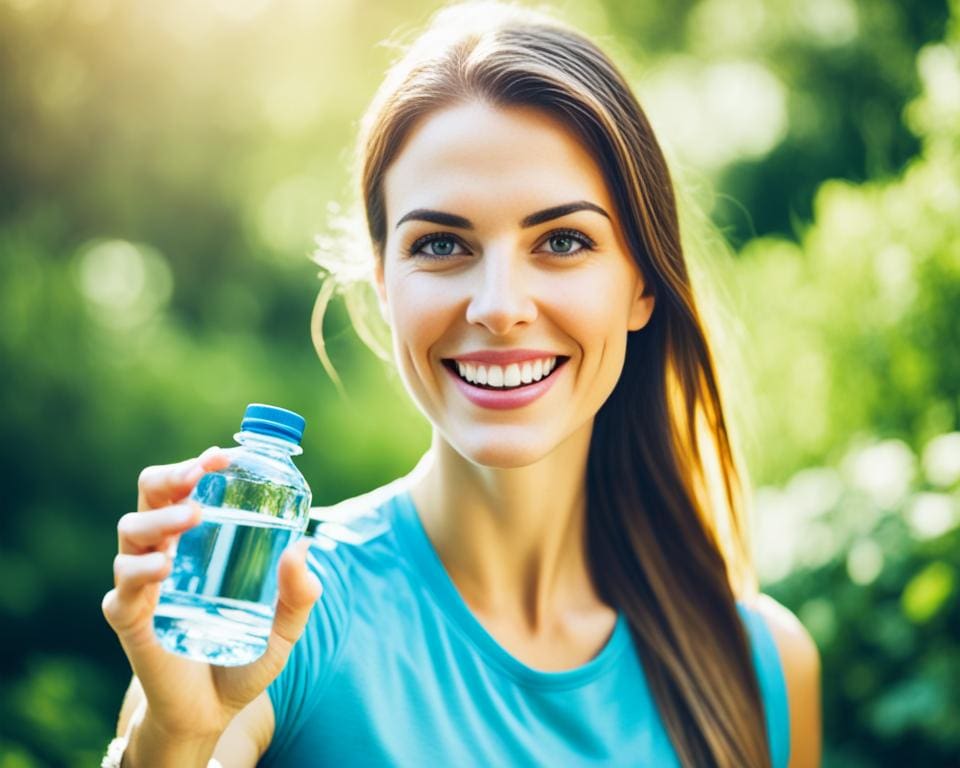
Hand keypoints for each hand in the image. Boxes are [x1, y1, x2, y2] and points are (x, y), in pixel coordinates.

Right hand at [101, 446, 321, 738]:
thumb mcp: (285, 627)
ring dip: (161, 518)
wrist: (213, 713)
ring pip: (131, 531)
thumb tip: (304, 546)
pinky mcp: (130, 619)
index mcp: (197, 543)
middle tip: (199, 474)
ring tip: (192, 517)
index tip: (222, 456)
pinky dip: (141, 571)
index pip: (186, 489)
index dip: (198, 466)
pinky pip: (124, 587)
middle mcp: (164, 552)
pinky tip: (164, 567)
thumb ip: (300, 593)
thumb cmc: (244, 658)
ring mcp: (143, 584)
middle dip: (170, 476)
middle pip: (149, 495)